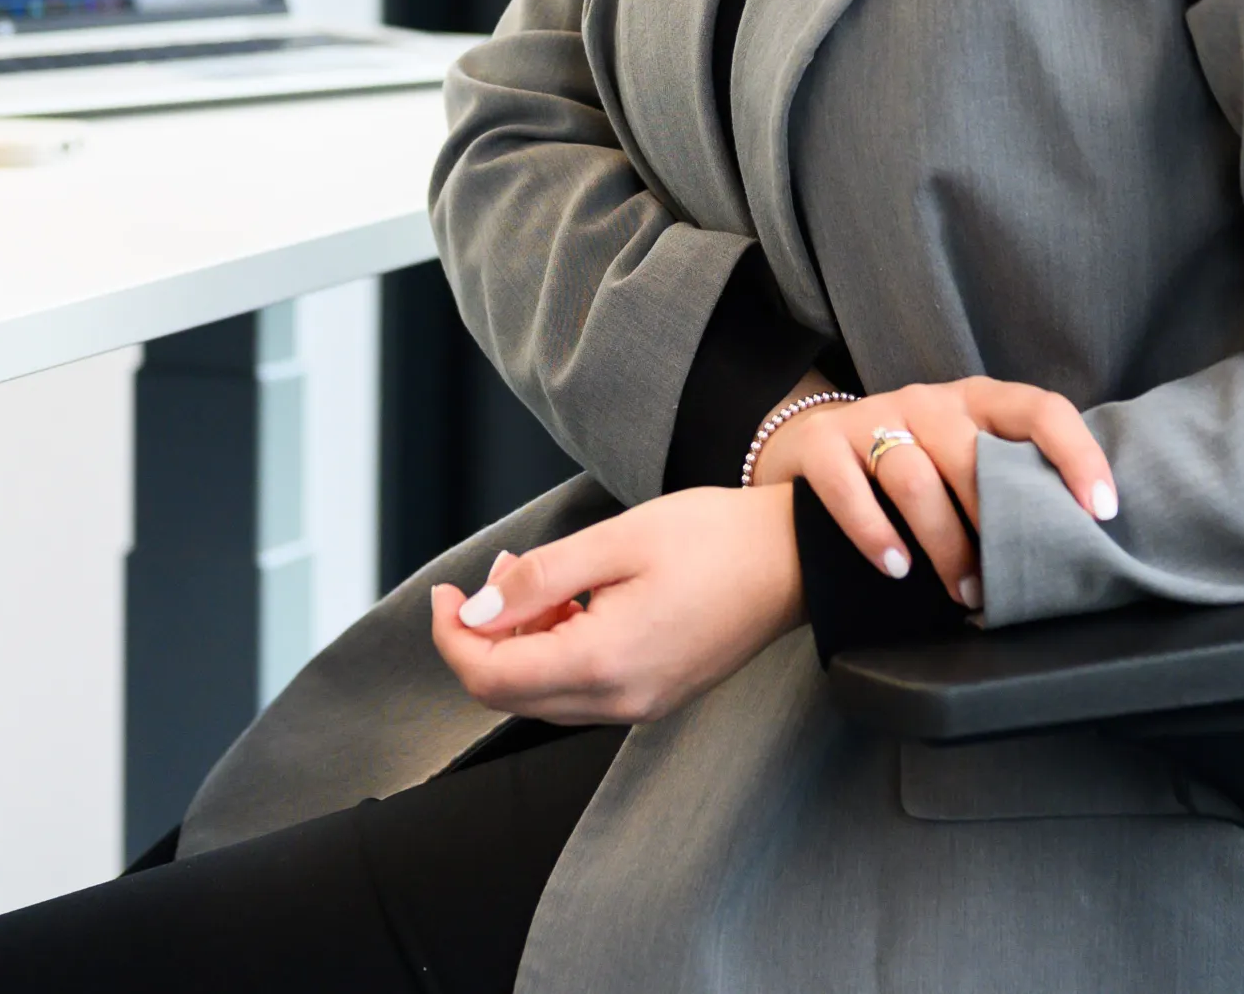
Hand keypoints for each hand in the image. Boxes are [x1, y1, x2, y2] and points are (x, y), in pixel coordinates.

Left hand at [428, 484, 803, 724]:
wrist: (796, 559)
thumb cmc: (716, 538)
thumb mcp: (618, 539)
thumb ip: (540, 578)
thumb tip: (477, 610)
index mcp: (605, 662)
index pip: (491, 677)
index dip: (452, 637)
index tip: (446, 593)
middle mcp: (620, 701)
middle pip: (510, 695)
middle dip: (484, 637)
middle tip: (495, 574)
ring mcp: (641, 706)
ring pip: (544, 695)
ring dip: (522, 643)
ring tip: (540, 578)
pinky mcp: (656, 696)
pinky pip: (581, 690)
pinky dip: (558, 650)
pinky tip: (575, 602)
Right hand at [752, 376, 1115, 608]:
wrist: (812, 454)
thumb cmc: (913, 472)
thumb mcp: (964, 464)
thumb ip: (1005, 484)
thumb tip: (1067, 549)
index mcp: (978, 401)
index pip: (1041, 410)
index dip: (1076, 455)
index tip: (1102, 510)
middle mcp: (929, 401)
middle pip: (971, 455)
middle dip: (994, 526)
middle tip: (1004, 584)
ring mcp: (872, 417)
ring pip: (914, 478)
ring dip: (944, 544)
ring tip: (962, 592)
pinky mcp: (822, 445)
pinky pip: (851, 490)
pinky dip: (876, 534)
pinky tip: (897, 569)